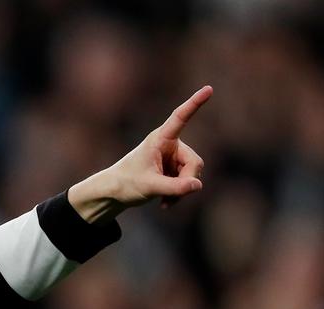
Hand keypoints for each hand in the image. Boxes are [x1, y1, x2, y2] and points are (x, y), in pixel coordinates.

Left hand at [69, 86, 212, 222]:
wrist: (114, 193)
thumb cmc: (126, 184)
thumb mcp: (150, 186)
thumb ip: (175, 187)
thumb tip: (198, 185)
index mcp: (160, 139)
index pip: (180, 118)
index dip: (195, 104)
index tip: (208, 89)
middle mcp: (170, 144)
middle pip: (194, 162)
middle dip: (187, 181)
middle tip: (171, 195)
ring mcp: (174, 157)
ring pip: (193, 174)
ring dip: (182, 190)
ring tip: (163, 200)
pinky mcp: (174, 169)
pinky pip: (188, 182)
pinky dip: (179, 194)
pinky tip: (164, 203)